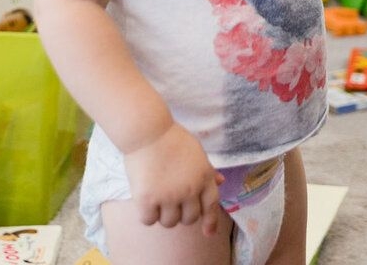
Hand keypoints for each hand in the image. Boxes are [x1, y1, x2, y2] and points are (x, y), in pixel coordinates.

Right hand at [123, 121, 224, 235]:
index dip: (210, 222)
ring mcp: (169, 196)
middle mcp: (190, 189)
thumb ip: (208, 170)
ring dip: (163, 215)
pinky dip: (147, 215)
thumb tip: (221, 181)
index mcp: (204, 177)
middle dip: (181, 214)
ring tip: (157, 198)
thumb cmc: (172, 138)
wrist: (148, 131)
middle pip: (189, 219)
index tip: (208, 233)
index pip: (211, 206)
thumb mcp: (197, 152)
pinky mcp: (148, 199)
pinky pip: (149, 220)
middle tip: (171, 202)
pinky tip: (145, 202)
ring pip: (169, 222)